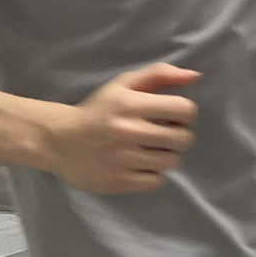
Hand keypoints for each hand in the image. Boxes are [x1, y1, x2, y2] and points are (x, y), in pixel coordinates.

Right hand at [45, 63, 199, 193]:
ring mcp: (123, 159)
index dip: (185, 114)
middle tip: (163, 135)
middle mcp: (128, 131)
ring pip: (172, 162)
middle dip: (179, 136)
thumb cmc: (98, 110)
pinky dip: (153, 174)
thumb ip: (160, 75)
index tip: (172, 117)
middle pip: (184, 140)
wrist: (59, 140)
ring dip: (167, 156)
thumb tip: (196, 76)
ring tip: (151, 150)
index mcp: (131, 104)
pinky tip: (140, 165)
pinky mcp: (118, 181)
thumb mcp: (124, 85)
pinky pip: (156, 181)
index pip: (185, 110)